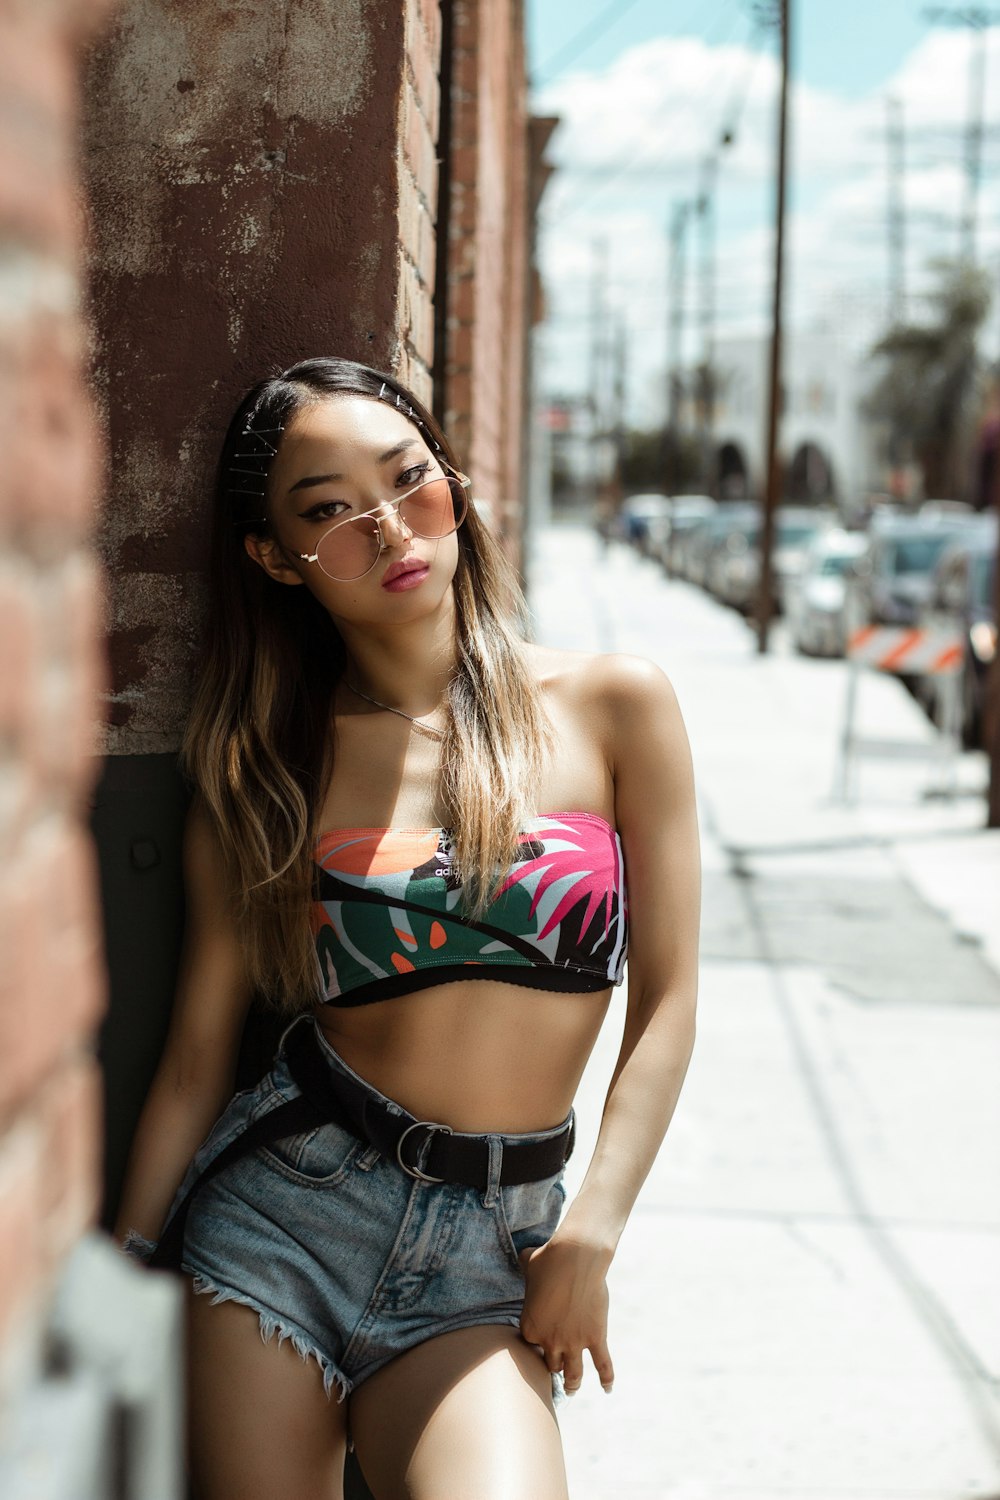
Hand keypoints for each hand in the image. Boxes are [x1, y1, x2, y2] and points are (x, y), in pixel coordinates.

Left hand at [518, 1234, 614, 1394]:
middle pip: (550, 1364)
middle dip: (553, 1365)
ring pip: (573, 1374)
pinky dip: (606, 1379)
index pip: (530, 1344)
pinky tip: (607, 1389)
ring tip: (572, 1388)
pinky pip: (603, 1366)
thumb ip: (524, 1267)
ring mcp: (573, 1342)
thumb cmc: (549, 1258)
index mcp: (530, 1327)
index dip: (537, 1340)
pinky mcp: (595, 1338)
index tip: (542, 1337)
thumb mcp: (528, 1264)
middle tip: (556, 1368)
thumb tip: (524, 1257)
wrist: (575, 1258)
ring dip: (572, 1384)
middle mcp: (550, 1341)